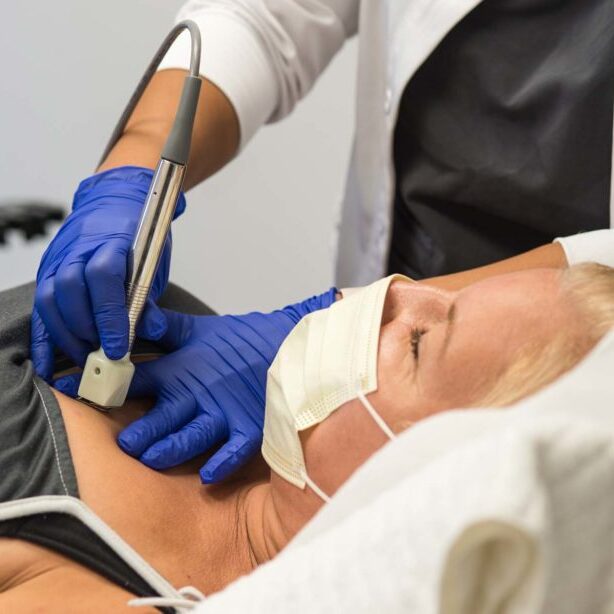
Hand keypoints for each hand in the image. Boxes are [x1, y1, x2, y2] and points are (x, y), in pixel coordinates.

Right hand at [31, 166, 185, 379]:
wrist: (115, 202)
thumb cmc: (138, 234)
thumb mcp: (153, 261)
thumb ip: (148, 296)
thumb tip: (152, 330)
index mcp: (111, 240)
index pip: (103, 278)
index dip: (110, 316)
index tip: (118, 346)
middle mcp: (77, 248)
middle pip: (70, 290)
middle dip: (86, 330)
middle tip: (102, 355)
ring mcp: (57, 259)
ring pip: (48, 300)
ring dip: (65, 335)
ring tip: (84, 358)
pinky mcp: (46, 272)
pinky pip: (39, 308)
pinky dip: (43, 339)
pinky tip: (47, 364)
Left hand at [55, 288, 336, 482]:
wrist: (290, 342)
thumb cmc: (243, 339)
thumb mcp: (200, 329)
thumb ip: (166, 329)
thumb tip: (131, 320)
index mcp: (182, 369)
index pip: (136, 378)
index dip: (105, 384)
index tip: (77, 389)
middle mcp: (199, 392)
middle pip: (162, 415)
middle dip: (140, 430)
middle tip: (122, 444)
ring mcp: (225, 411)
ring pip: (191, 435)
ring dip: (170, 448)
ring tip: (151, 457)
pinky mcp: (252, 425)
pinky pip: (235, 449)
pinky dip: (222, 462)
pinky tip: (206, 474)